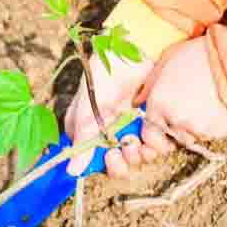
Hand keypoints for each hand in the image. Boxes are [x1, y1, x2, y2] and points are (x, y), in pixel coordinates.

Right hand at [64, 52, 154, 175]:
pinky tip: (151, 135)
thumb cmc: (103, 78)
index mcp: (86, 133)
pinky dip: (154, 145)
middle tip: (124, 147)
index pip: (92, 162)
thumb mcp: (88, 111)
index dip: (102, 165)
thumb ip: (83, 142)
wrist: (132, 53)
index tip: (108, 156)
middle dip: (122, 162)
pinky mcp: (148, 125)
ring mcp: (128, 130)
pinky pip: (153, 146)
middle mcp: (106, 135)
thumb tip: (71, 172)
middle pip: (116, 165)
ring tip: (137, 139)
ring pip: (135, 158)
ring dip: (138, 154)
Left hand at [118, 37, 226, 172]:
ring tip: (202, 105)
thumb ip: (149, 86)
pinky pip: (207, 135)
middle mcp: (173, 120)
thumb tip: (137, 102)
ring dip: (192, 128)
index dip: (154, 133)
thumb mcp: (166, 62)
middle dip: (173, 130)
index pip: (148, 135)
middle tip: (185, 112)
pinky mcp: (215, 132)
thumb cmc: (200, 56)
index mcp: (158, 104)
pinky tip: (214, 107)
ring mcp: (195, 128)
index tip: (160, 128)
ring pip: (189, 137)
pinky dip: (209, 126)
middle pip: (168, 139)